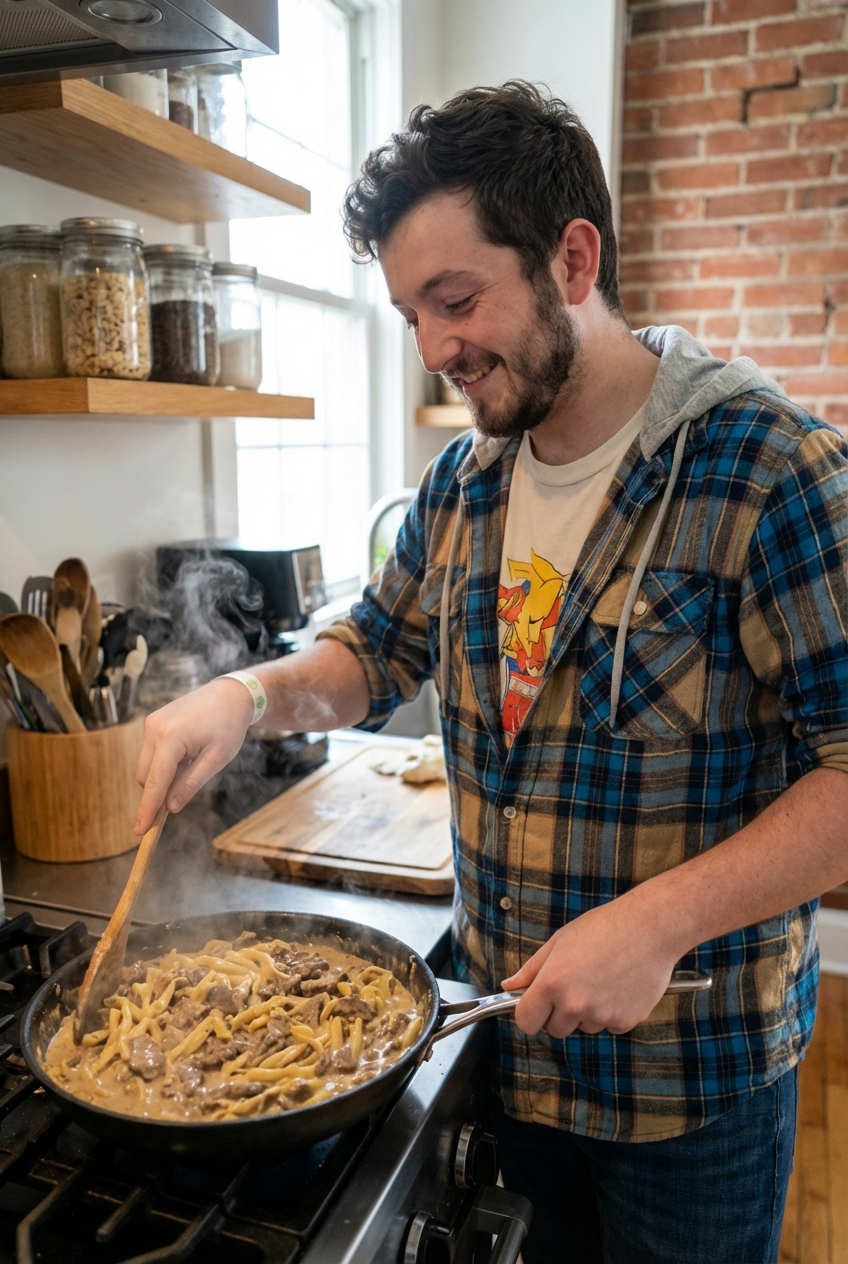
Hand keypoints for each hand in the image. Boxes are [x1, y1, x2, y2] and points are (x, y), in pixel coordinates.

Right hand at [134, 678, 253, 834]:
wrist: (230, 694)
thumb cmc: (228, 726)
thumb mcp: (216, 760)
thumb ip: (191, 784)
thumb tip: (170, 807)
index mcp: (171, 738)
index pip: (155, 782)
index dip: (148, 809)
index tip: (140, 831)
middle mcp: (154, 729)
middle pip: (145, 776)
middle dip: (159, 791)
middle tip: (185, 791)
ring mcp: (151, 723)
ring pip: (146, 766)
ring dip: (162, 776)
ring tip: (193, 762)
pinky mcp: (152, 721)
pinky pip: (151, 753)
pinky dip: (163, 762)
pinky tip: (187, 753)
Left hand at [501, 896, 681, 1038]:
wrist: (650, 927)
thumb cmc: (604, 928)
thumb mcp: (560, 941)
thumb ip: (532, 969)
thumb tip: (509, 986)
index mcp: (552, 983)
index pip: (526, 1022)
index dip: (529, 1014)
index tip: (536, 1006)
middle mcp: (574, 1004)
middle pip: (555, 1029)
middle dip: (560, 1013)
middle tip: (576, 984)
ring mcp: (601, 1015)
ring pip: (584, 1027)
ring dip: (588, 1012)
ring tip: (602, 978)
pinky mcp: (626, 1022)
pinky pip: (610, 1026)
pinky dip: (613, 1012)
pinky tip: (620, 985)